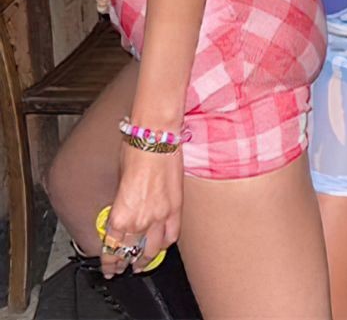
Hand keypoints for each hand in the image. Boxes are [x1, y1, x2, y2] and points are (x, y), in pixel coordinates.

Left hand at [98, 147, 182, 278]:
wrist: (156, 139)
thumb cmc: (134, 153)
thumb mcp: (118, 184)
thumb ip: (119, 206)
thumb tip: (121, 217)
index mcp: (120, 214)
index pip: (112, 246)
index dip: (109, 260)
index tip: (108, 266)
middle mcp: (140, 219)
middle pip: (131, 251)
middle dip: (124, 263)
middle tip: (121, 269)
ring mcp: (161, 215)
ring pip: (152, 249)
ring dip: (145, 259)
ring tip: (141, 264)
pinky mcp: (176, 208)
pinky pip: (171, 234)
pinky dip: (165, 243)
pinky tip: (160, 246)